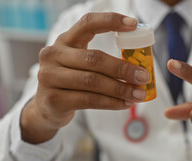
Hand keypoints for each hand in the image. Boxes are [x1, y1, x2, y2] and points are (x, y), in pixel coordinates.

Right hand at [21, 13, 149, 143]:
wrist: (47, 108)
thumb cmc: (72, 82)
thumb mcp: (81, 64)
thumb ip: (103, 60)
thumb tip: (140, 67)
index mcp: (64, 40)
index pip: (87, 23)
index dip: (110, 21)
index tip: (134, 24)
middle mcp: (53, 55)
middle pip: (94, 59)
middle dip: (123, 68)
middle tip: (144, 76)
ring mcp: (49, 77)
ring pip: (93, 81)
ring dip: (120, 89)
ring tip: (139, 94)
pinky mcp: (53, 100)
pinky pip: (89, 100)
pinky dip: (111, 102)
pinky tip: (125, 104)